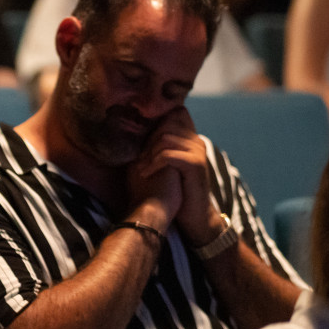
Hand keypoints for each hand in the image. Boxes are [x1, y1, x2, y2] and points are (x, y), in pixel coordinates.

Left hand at [130, 108, 225, 245]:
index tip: (141, 138)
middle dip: (148, 140)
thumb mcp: (163, 164)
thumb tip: (130, 130)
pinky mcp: (196, 164)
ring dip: (149, 153)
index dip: (157, 120)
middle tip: (138, 159)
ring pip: (165, 138)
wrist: (193, 216)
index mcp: (190, 138)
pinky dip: (153, 164)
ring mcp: (198, 151)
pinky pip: (168, 155)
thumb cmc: (174, 190)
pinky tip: (146, 174)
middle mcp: (196, 141)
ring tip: (141, 168)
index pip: (175, 112)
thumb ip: (155, 145)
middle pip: (166, 124)